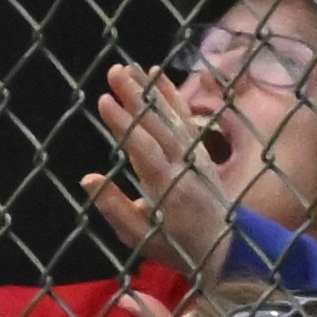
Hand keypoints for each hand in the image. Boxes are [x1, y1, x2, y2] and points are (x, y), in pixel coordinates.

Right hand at [82, 61, 238, 282]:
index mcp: (169, 189)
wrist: (229, 249)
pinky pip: (185, 117)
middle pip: (158, 126)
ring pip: (171, 116)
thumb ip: (114, 208)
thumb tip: (88, 178)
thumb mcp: (141, 239)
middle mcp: (185, 166)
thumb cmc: (177, 246)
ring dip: (148, 90)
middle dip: (135, 97)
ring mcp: (196, 156)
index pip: (144, 150)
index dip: (124, 125)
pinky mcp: (201, 150)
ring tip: (126, 67)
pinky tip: (156, 74)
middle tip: (113, 72)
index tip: (103, 100)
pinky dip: (171, 94)